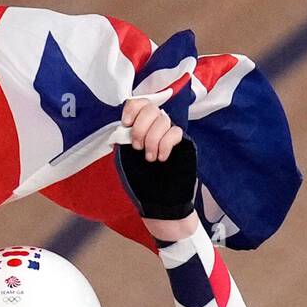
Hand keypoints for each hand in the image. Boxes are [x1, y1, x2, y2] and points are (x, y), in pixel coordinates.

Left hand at [116, 99, 197, 223]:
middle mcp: (154, 128)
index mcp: (139, 128)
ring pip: (163, 120)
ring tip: (149, 158)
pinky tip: (161, 159)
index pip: (138, 104)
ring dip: (152, 140)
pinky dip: (165, 145)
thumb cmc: (140, 183)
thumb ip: (124, 140)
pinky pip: (175, 132)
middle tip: (137, 147)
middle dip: (141, 127)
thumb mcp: (124, 159)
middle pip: (151, 109)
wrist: (159, 202)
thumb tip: (123, 126)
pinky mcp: (182, 143)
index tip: (127, 124)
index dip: (133, 109)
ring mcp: (169, 134)